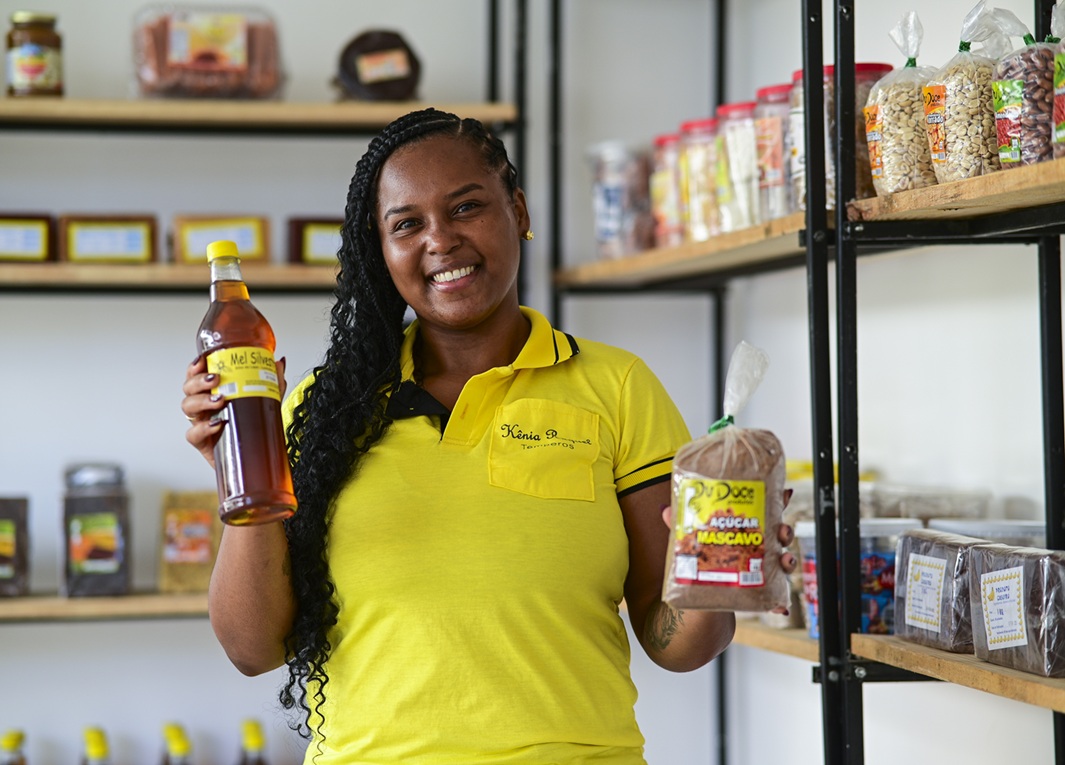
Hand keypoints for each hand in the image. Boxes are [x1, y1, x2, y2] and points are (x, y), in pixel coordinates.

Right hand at [181, 356, 287, 467]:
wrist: (255, 456)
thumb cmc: (253, 426)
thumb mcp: (266, 400)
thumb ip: (272, 381)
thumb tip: (278, 363)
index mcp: (213, 391)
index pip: (197, 374)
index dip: (195, 366)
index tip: (204, 359)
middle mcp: (204, 405)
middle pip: (189, 388)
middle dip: (199, 380)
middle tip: (216, 379)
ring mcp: (201, 422)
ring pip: (188, 407)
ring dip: (202, 400)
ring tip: (220, 399)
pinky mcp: (202, 441)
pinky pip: (193, 434)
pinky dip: (204, 427)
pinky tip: (217, 423)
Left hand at [660, 487, 797, 612]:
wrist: (699, 607)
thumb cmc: (699, 569)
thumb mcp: (689, 547)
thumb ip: (681, 531)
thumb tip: (667, 511)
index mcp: (743, 534)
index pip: (765, 514)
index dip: (779, 503)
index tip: (786, 493)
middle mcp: (756, 551)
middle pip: (779, 536)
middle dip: (785, 531)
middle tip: (782, 530)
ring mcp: (760, 572)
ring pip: (783, 562)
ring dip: (788, 560)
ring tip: (784, 559)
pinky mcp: (759, 595)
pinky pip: (775, 598)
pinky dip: (780, 603)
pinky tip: (779, 607)